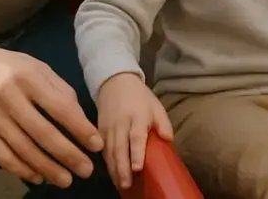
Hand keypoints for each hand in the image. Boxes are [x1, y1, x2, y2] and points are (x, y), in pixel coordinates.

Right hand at [0, 42, 104, 188]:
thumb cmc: (8, 67)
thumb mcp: (36, 67)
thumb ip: (60, 91)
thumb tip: (81, 122)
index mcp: (27, 77)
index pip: (59, 107)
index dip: (80, 128)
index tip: (96, 145)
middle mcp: (8, 97)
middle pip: (42, 133)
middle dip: (67, 154)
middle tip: (86, 170)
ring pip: (23, 149)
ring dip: (47, 168)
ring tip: (66, 180)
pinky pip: (3, 157)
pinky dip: (22, 170)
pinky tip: (38, 177)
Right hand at [96, 72, 174, 189]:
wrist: (114, 81)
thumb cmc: (139, 97)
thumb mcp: (156, 106)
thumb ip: (163, 123)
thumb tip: (168, 139)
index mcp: (137, 117)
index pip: (136, 137)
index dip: (137, 153)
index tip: (137, 168)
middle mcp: (120, 124)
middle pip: (120, 148)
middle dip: (122, 168)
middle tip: (126, 185)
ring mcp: (107, 128)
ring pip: (109, 152)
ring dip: (114, 169)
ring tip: (120, 184)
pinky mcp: (99, 131)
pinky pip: (102, 150)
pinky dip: (106, 163)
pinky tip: (112, 174)